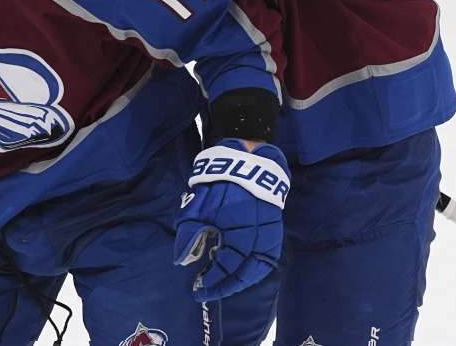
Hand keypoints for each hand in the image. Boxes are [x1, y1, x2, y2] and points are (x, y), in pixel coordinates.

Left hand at [174, 139, 289, 301]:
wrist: (248, 163)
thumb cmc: (220, 185)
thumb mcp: (198, 208)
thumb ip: (188, 235)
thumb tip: (181, 260)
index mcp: (239, 231)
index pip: (227, 266)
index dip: (212, 279)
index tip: (198, 286)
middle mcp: (259, 237)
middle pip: (245, 274)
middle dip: (225, 286)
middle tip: (208, 291)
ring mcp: (270, 235)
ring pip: (259, 270)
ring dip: (241, 281)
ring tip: (224, 286)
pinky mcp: (274, 231)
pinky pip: (267, 259)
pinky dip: (254, 270)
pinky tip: (241, 273)